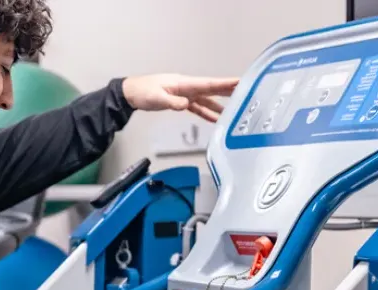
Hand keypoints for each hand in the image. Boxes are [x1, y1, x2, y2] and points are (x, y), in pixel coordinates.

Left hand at [122, 74, 239, 121]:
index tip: (240, 82)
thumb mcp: (157, 97)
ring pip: (206, 100)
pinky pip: (197, 107)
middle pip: (211, 89)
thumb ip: (172, 102)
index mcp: (183, 83)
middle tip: (246, 91)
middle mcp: (187, 87)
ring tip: (234, 111)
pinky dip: (206, 113)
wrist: (131, 93)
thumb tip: (186, 105)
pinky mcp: (180, 101)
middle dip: (228, 91)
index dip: (224, 84)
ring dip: (219, 105)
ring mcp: (184, 94)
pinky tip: (214, 119)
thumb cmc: (142, 91)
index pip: (208, 84)